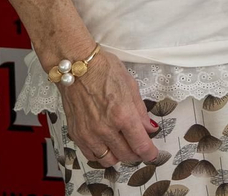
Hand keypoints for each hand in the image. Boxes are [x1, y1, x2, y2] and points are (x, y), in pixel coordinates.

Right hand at [55, 50, 163, 168]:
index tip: (153, 154)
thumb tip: (149, 129)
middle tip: (139, 147)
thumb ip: (140, 111)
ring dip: (119, 156)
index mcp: (123, 115)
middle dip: (137, 154)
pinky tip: (106, 144)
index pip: (140, 145)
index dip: (150, 153)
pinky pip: (91, 155)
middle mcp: (106, 128)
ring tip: (123, 146)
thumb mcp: (130, 86)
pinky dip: (101, 154)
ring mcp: (89, 133)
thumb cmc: (104, 70)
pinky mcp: (76, 134)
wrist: (75, 66)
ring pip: (108, 160)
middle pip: (126, 155)